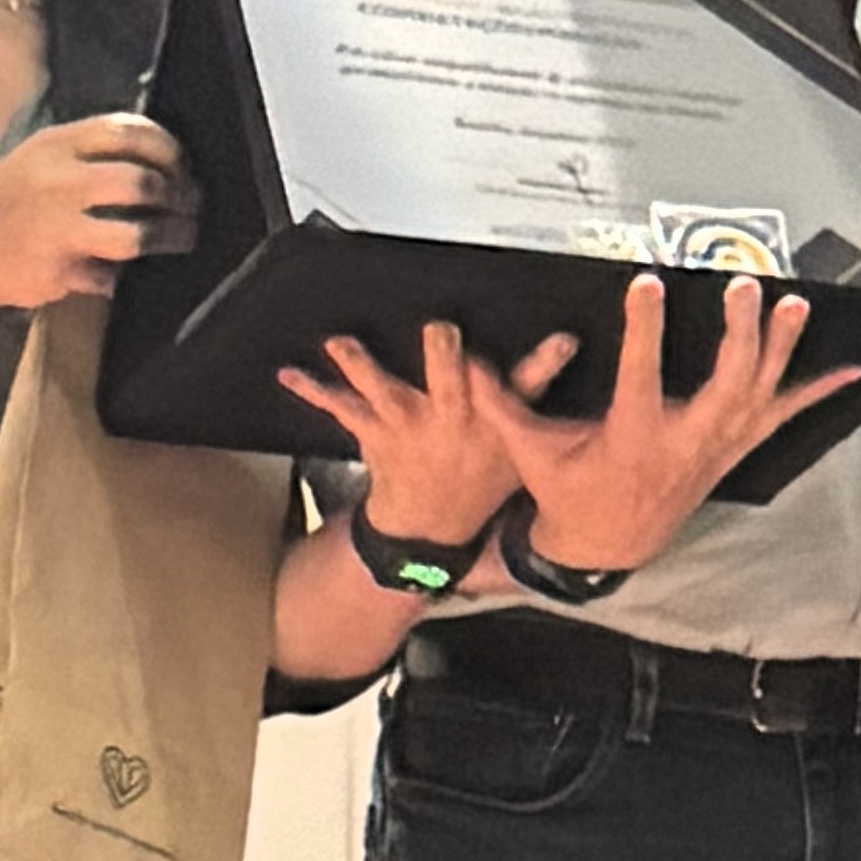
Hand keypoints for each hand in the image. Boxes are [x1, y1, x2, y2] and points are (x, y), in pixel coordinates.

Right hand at [0, 111, 192, 313]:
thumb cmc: (4, 201)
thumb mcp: (39, 157)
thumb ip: (89, 152)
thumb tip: (159, 157)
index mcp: (55, 145)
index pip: (129, 131)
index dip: (169, 148)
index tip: (183, 164)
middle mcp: (58, 182)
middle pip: (143, 183)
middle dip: (179, 195)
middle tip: (190, 204)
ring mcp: (57, 230)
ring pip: (137, 235)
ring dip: (170, 237)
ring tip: (182, 237)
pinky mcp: (57, 272)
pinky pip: (110, 275)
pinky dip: (119, 275)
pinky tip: (118, 270)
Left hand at [277, 323, 577, 543]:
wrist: (431, 529)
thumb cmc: (476, 473)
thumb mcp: (518, 444)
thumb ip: (533, 392)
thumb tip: (569, 336)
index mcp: (495, 418)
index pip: (530, 384)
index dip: (547, 363)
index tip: (563, 341)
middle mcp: (454, 419)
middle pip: (451, 381)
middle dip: (445, 356)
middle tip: (441, 331)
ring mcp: (411, 426)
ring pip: (386, 390)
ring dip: (363, 366)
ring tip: (342, 345)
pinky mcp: (377, 433)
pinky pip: (341, 408)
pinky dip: (314, 390)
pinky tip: (291, 374)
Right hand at [470, 275, 860, 574]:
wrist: (606, 544)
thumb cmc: (570, 494)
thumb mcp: (532, 453)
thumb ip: (503, 406)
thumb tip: (470, 362)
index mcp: (632, 436)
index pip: (641, 374)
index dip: (646, 328)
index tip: (647, 283)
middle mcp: (683, 443)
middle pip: (723, 386)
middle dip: (737, 337)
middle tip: (742, 289)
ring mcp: (715, 447)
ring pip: (758, 395)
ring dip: (779, 350)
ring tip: (792, 306)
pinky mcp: (732, 448)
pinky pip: (782, 418)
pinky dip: (817, 392)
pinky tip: (850, 370)